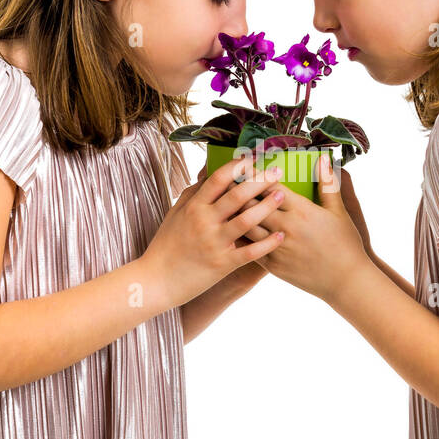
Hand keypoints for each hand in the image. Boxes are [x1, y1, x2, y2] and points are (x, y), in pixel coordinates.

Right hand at [142, 155, 286, 306]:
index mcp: (194, 207)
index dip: (238, 166)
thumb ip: (194, 192)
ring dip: (267, 207)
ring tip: (283, 196)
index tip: (254, 159)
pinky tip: (281, 235)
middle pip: (237, 195)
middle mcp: (204, 222)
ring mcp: (214, 243)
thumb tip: (209, 170)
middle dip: (260, 181)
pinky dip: (267, 244)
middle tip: (276, 172)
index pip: (218, 179)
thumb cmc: (167, 244)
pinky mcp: (222, 264)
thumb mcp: (176, 213)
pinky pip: (250, 252)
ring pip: (246, 220)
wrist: (156, 280)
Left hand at [235, 154, 370, 301]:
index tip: (246, 166)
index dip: (256, 175)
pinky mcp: (273, 265)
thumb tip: (324, 158)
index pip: (271, 187)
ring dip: (235, 212)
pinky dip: (238, 236)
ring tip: (223, 202)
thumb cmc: (346, 245)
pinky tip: (230, 228)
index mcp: (302, 210)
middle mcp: (286, 227)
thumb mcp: (340, 212)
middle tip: (227, 180)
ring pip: (246, 225)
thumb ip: (328, 184)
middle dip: (239, 190)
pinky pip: (248, 248)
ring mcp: (277, 247)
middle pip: (253, 204)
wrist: (345, 282)